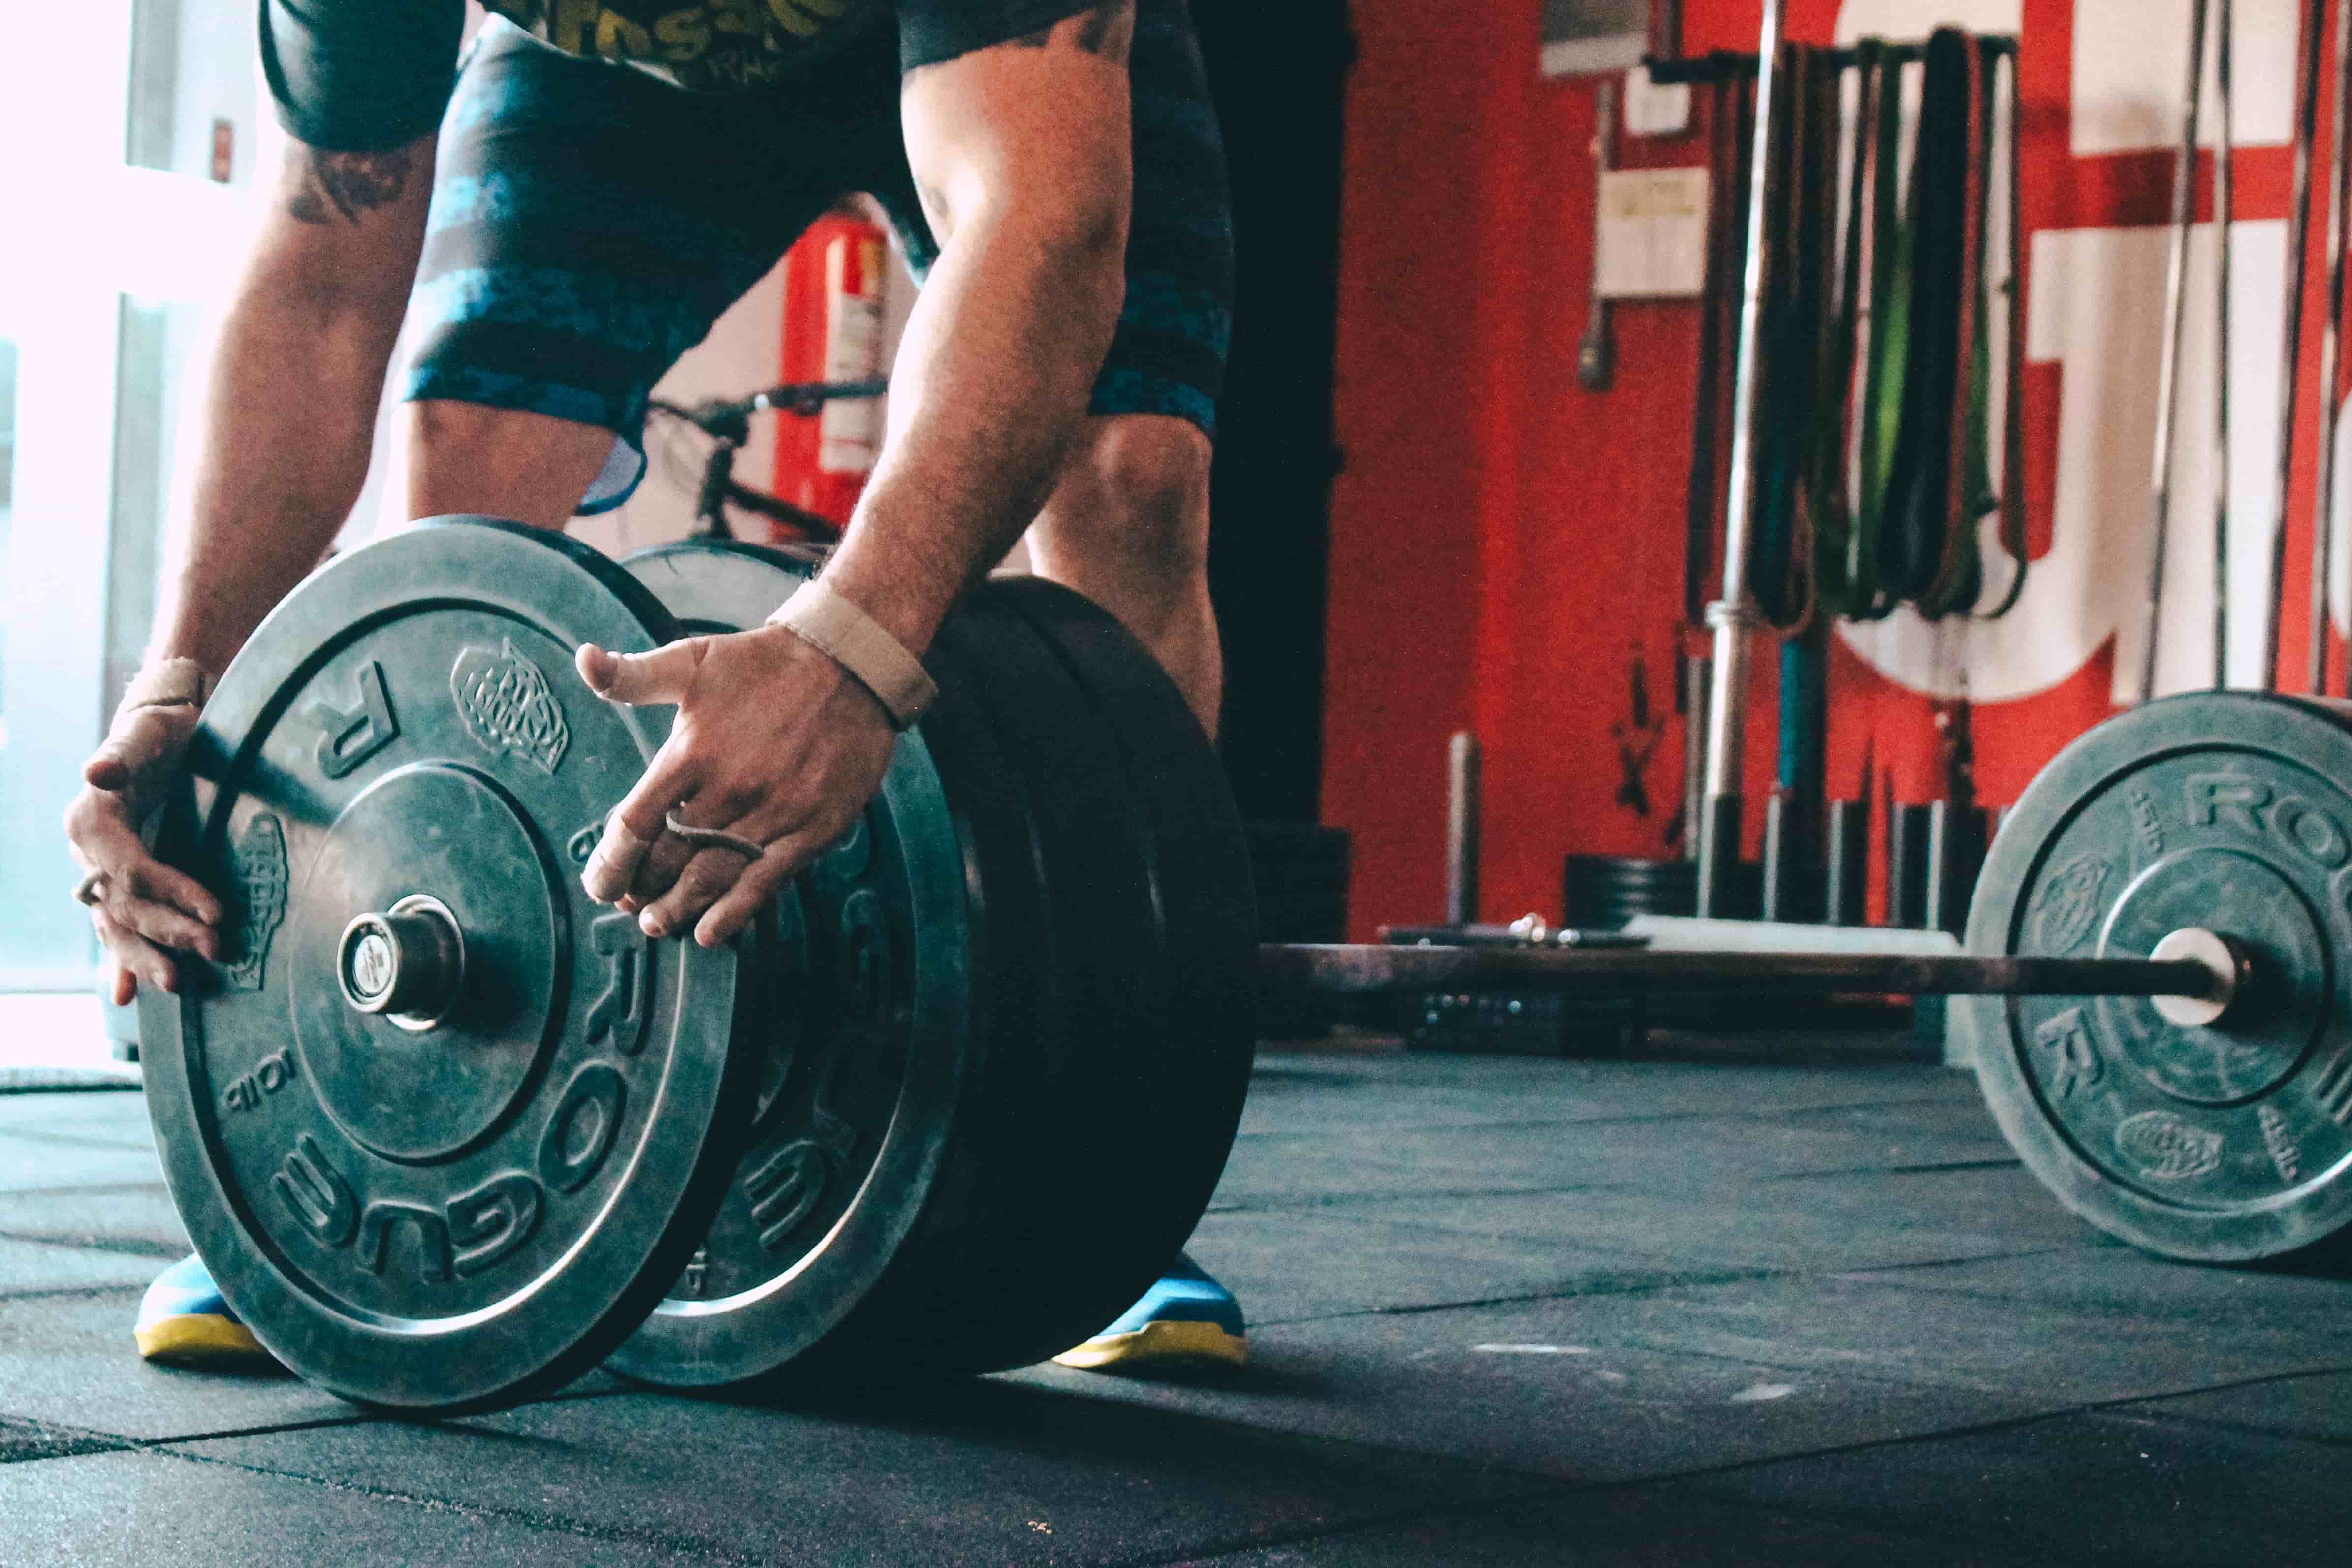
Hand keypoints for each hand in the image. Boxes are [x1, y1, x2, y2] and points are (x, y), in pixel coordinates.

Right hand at [64, 702, 225, 1003]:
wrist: (160, 730)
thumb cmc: (159, 731)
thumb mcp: (145, 736)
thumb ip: (121, 756)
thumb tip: (96, 771)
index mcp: (90, 822)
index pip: (132, 870)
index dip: (172, 892)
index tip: (217, 912)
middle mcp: (88, 853)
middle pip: (126, 905)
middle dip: (169, 933)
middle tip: (213, 953)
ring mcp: (100, 871)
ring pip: (117, 924)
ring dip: (144, 958)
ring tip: (175, 985)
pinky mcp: (119, 881)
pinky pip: (117, 926)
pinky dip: (122, 960)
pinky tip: (126, 995)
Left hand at [575, 623, 898, 946]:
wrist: (850, 664)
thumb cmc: (763, 665)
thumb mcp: (692, 660)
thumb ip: (632, 675)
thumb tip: (583, 661)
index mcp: (692, 751)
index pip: (635, 823)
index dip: (611, 862)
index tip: (599, 883)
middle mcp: (729, 788)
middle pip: (669, 859)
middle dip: (642, 890)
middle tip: (630, 905)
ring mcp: (774, 812)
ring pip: (713, 877)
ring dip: (678, 908)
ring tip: (658, 923)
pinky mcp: (813, 828)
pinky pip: (766, 882)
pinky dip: (734, 913)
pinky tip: (710, 932)